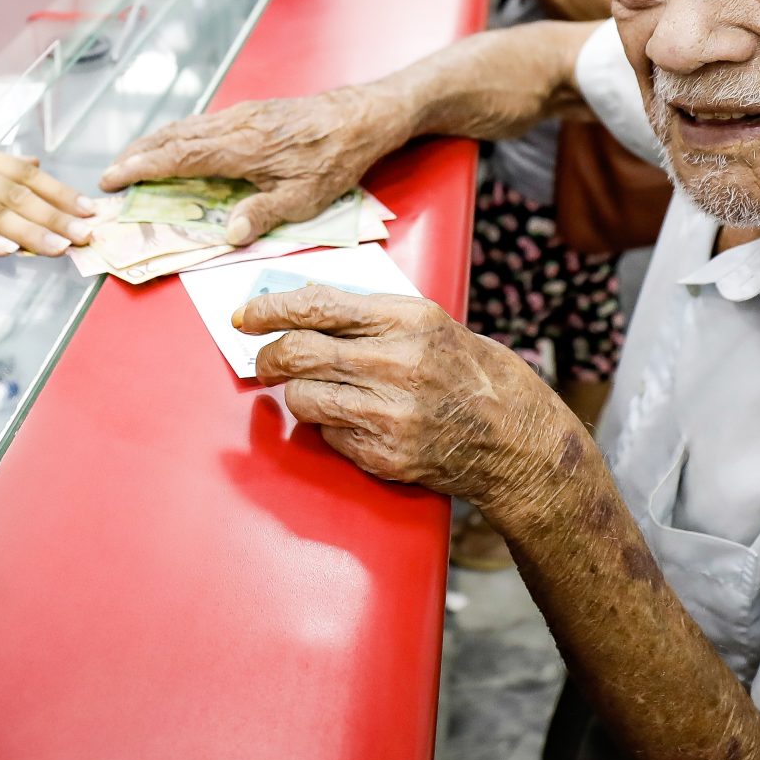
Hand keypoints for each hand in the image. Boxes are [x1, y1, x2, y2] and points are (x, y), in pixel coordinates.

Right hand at [101, 88, 407, 243]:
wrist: (360, 117)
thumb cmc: (334, 160)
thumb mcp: (304, 198)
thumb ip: (263, 214)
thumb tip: (229, 234)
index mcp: (242, 148)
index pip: (179, 157)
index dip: (142, 167)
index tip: (112, 177)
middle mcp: (234, 126)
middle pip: (173, 137)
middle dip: (137, 154)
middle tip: (109, 174)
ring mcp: (240, 115)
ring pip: (185, 126)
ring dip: (153, 142)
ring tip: (130, 158)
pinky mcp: (249, 112)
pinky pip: (201, 122)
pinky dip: (176, 134)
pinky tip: (173, 144)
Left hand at [237, 287, 576, 508]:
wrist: (514, 437)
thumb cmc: (467, 371)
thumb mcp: (427, 321)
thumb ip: (367, 313)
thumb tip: (299, 304)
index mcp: (408, 321)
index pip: (316, 306)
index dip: (270, 309)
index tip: (245, 315)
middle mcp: (398, 365)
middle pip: (298, 353)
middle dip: (267, 356)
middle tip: (263, 360)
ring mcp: (391, 414)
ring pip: (302, 398)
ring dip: (298, 394)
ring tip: (318, 391)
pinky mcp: (386, 455)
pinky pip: (327, 435)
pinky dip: (329, 426)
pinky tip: (355, 420)